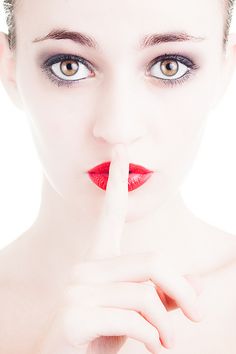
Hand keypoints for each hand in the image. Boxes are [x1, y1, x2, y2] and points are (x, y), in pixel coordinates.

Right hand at [37, 144, 202, 353]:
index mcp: (99, 260)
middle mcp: (86, 266)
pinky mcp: (75, 314)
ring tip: (168, 343)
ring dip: (167, 324)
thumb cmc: (103, 337)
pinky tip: (153, 349)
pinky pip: (134, 319)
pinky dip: (153, 337)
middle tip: (197, 316)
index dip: (118, 180)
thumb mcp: (141, 315)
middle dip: (183, 290)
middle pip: (153, 261)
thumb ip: (164, 297)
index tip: (122, 151)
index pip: (111, 212)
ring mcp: (77, 288)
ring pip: (146, 293)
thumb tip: (197, 287)